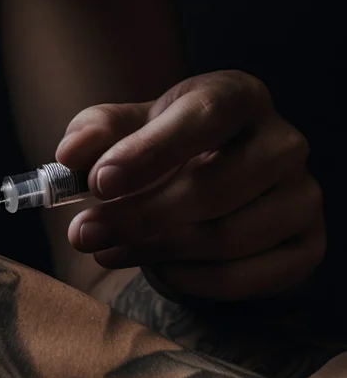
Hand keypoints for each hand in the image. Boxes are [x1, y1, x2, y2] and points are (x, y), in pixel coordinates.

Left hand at [56, 70, 325, 300]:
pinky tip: (156, 268)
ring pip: (226, 236)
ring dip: (154, 250)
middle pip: (214, 187)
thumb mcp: (124, 130)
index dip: (149, 151)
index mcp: (239, 97)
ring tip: (106, 250)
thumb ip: (95, 133)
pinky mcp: (307, 246)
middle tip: (82, 233)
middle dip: (137, 215)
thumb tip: (70, 155)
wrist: (210, 189)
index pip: (205, 116)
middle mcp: (283, 142)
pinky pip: (245, 277)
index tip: (98, 182)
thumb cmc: (160, 150)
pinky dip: (190, 280)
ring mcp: (303, 196)